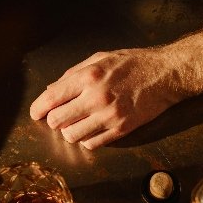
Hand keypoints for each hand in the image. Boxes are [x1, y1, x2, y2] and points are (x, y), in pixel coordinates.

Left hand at [30, 48, 184, 148]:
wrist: (166, 74)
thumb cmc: (134, 63)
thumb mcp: (100, 58)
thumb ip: (73, 74)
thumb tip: (51, 89)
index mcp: (88, 76)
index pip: (51, 98)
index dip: (38, 108)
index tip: (36, 113)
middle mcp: (96, 97)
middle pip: (57, 121)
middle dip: (53, 120)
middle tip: (59, 116)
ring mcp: (109, 116)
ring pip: (72, 136)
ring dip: (69, 131)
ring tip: (77, 122)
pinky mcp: (121, 130)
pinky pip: (92, 144)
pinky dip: (87, 139)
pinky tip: (92, 129)